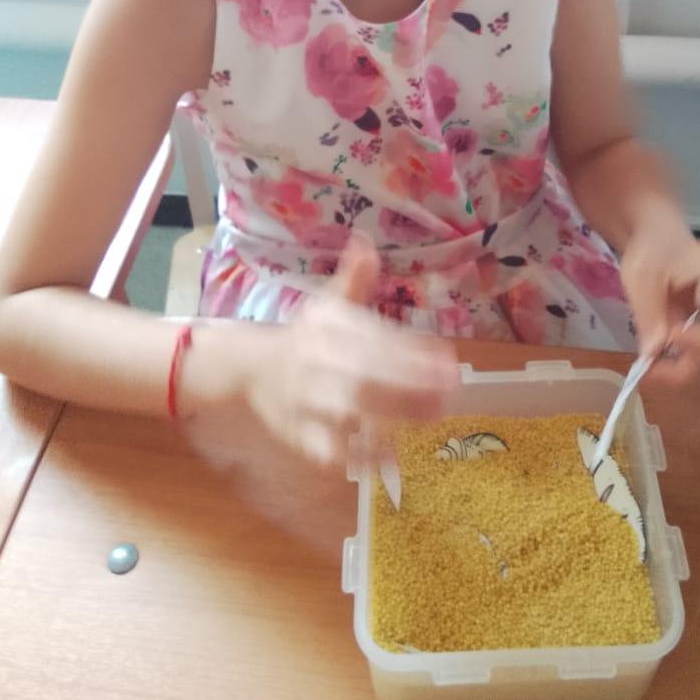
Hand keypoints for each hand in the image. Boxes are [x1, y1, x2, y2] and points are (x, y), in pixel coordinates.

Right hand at [240, 233, 457, 464]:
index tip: (447, 357)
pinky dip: (356, 455)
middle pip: (364, 374)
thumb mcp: (329, 302)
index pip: (374, 339)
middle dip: (408, 383)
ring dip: (389, 417)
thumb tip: (365, 242)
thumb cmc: (305, 337)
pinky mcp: (301, 436)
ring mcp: (308, 401)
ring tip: (428, 418)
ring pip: (348, 411)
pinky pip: (328, 449)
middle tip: (449, 390)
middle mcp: (318, 362)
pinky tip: (388, 457)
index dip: (411, 350)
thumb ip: (355, 277)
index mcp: (329, 328)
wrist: (250, 369)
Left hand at [620, 221, 699, 386]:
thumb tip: (653, 353)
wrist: (661, 244)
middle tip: (649, 373)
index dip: (698, 343)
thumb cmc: (654, 251)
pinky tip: (660, 370)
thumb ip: (650, 312)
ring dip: (686, 374)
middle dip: (688, 367)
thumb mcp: (642, 276)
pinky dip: (686, 370)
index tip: (664, 345)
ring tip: (650, 374)